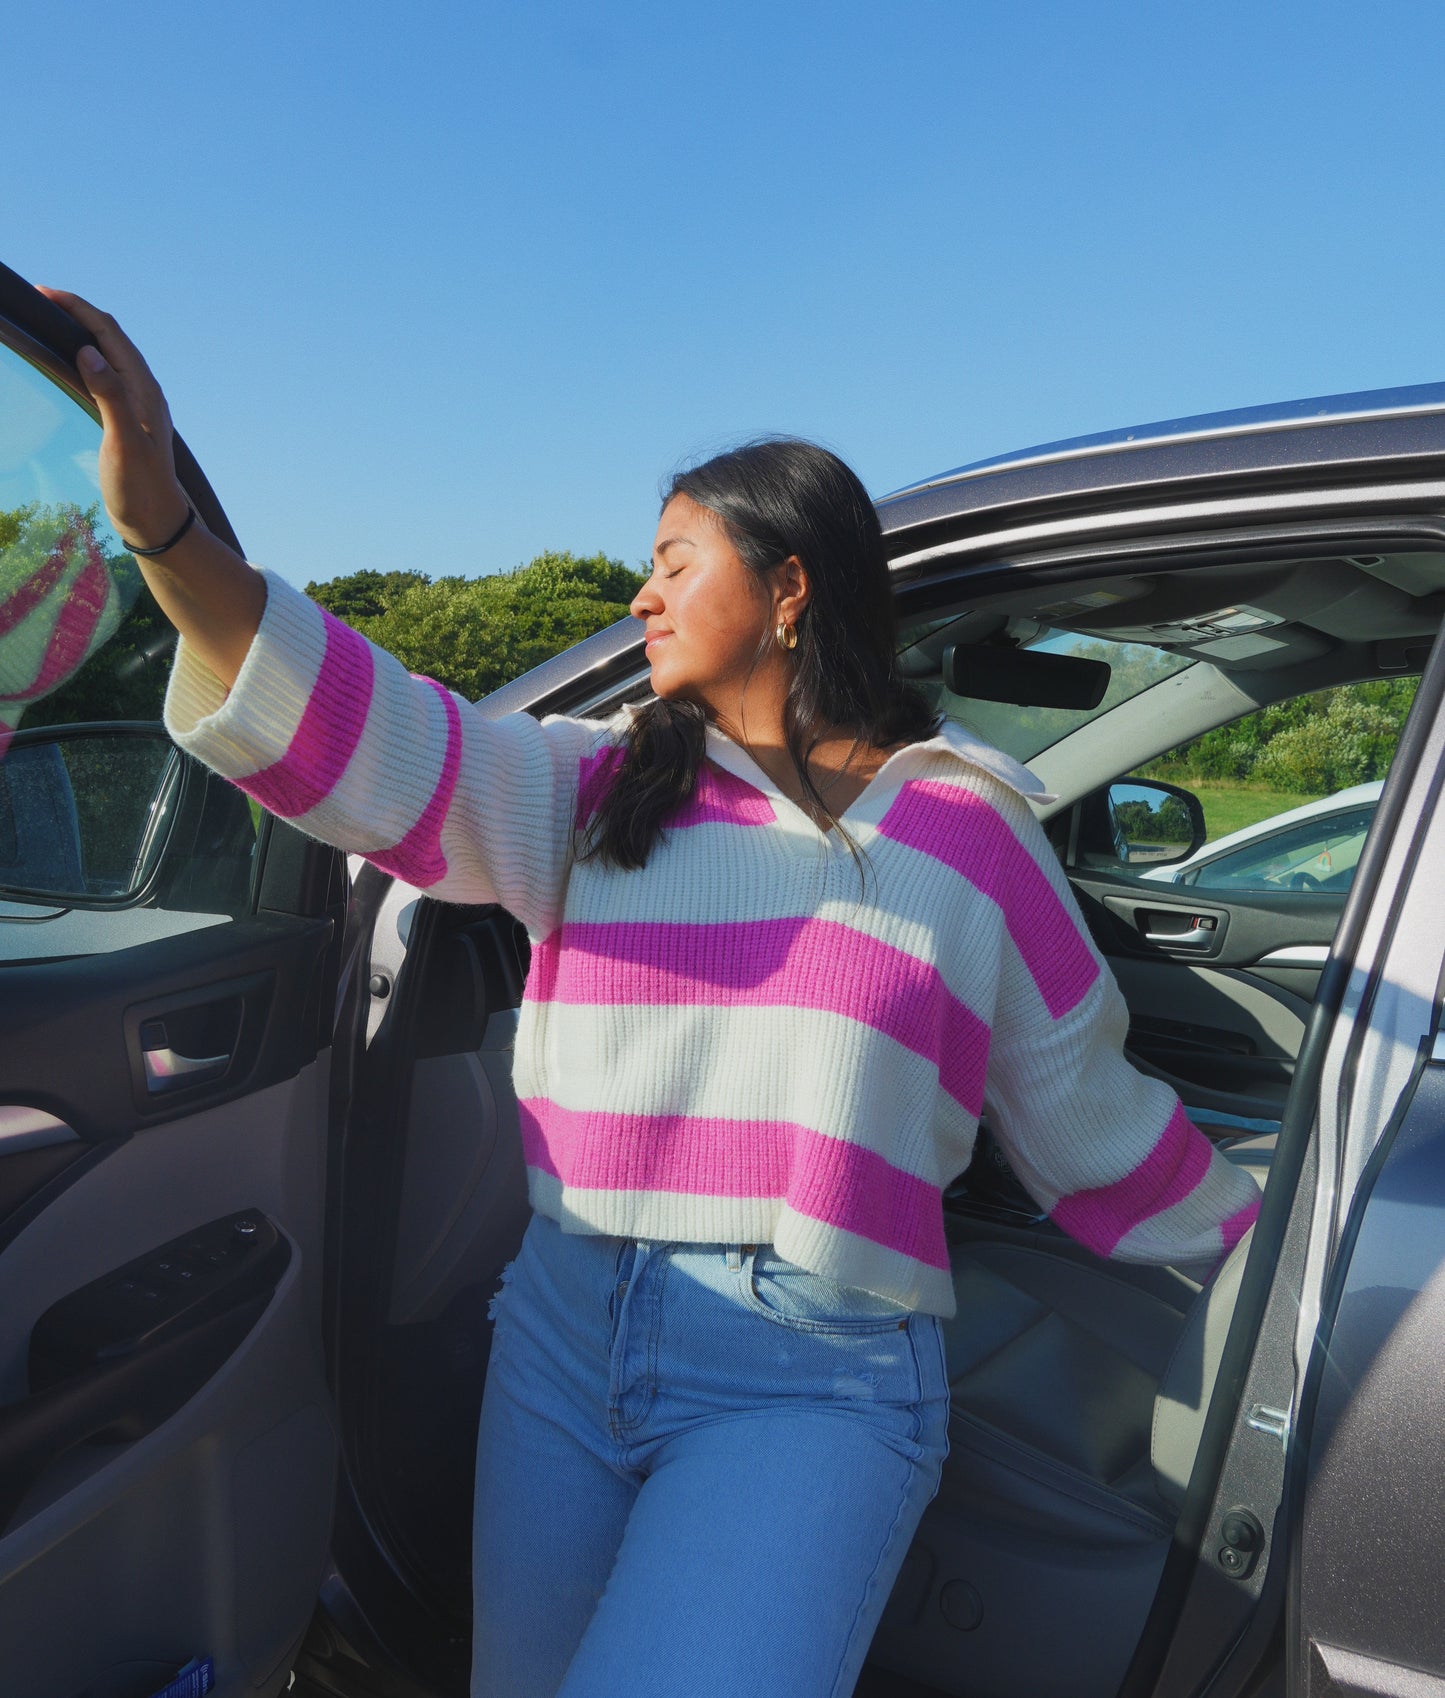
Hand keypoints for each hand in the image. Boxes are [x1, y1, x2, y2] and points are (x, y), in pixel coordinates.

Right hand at [36, 288, 191, 551]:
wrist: (156, 522)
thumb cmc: (139, 487)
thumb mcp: (123, 442)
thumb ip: (110, 396)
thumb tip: (88, 351)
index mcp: (144, 389)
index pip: (109, 332)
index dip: (78, 308)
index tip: (43, 292)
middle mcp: (144, 390)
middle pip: (109, 335)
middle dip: (77, 311)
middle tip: (39, 298)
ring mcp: (137, 403)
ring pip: (109, 352)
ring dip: (81, 330)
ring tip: (50, 318)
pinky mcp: (128, 416)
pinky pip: (106, 372)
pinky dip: (85, 355)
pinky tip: (70, 359)